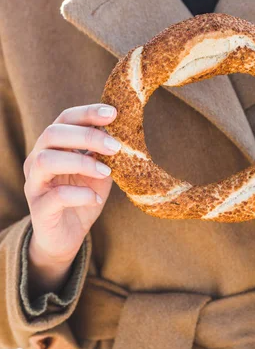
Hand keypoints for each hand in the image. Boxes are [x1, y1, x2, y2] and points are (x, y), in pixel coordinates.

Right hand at [23, 103, 120, 268]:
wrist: (67, 236)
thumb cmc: (83, 197)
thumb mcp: (99, 171)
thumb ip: (106, 153)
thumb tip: (125, 131)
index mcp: (52, 146)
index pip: (65, 119)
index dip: (87, 113)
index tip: (113, 113)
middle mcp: (37, 160)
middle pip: (52, 134)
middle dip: (86, 135)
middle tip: (115, 146)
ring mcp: (34, 184)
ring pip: (46, 161)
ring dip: (80, 162)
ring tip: (106, 172)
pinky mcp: (39, 209)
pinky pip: (55, 196)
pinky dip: (80, 195)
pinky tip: (96, 198)